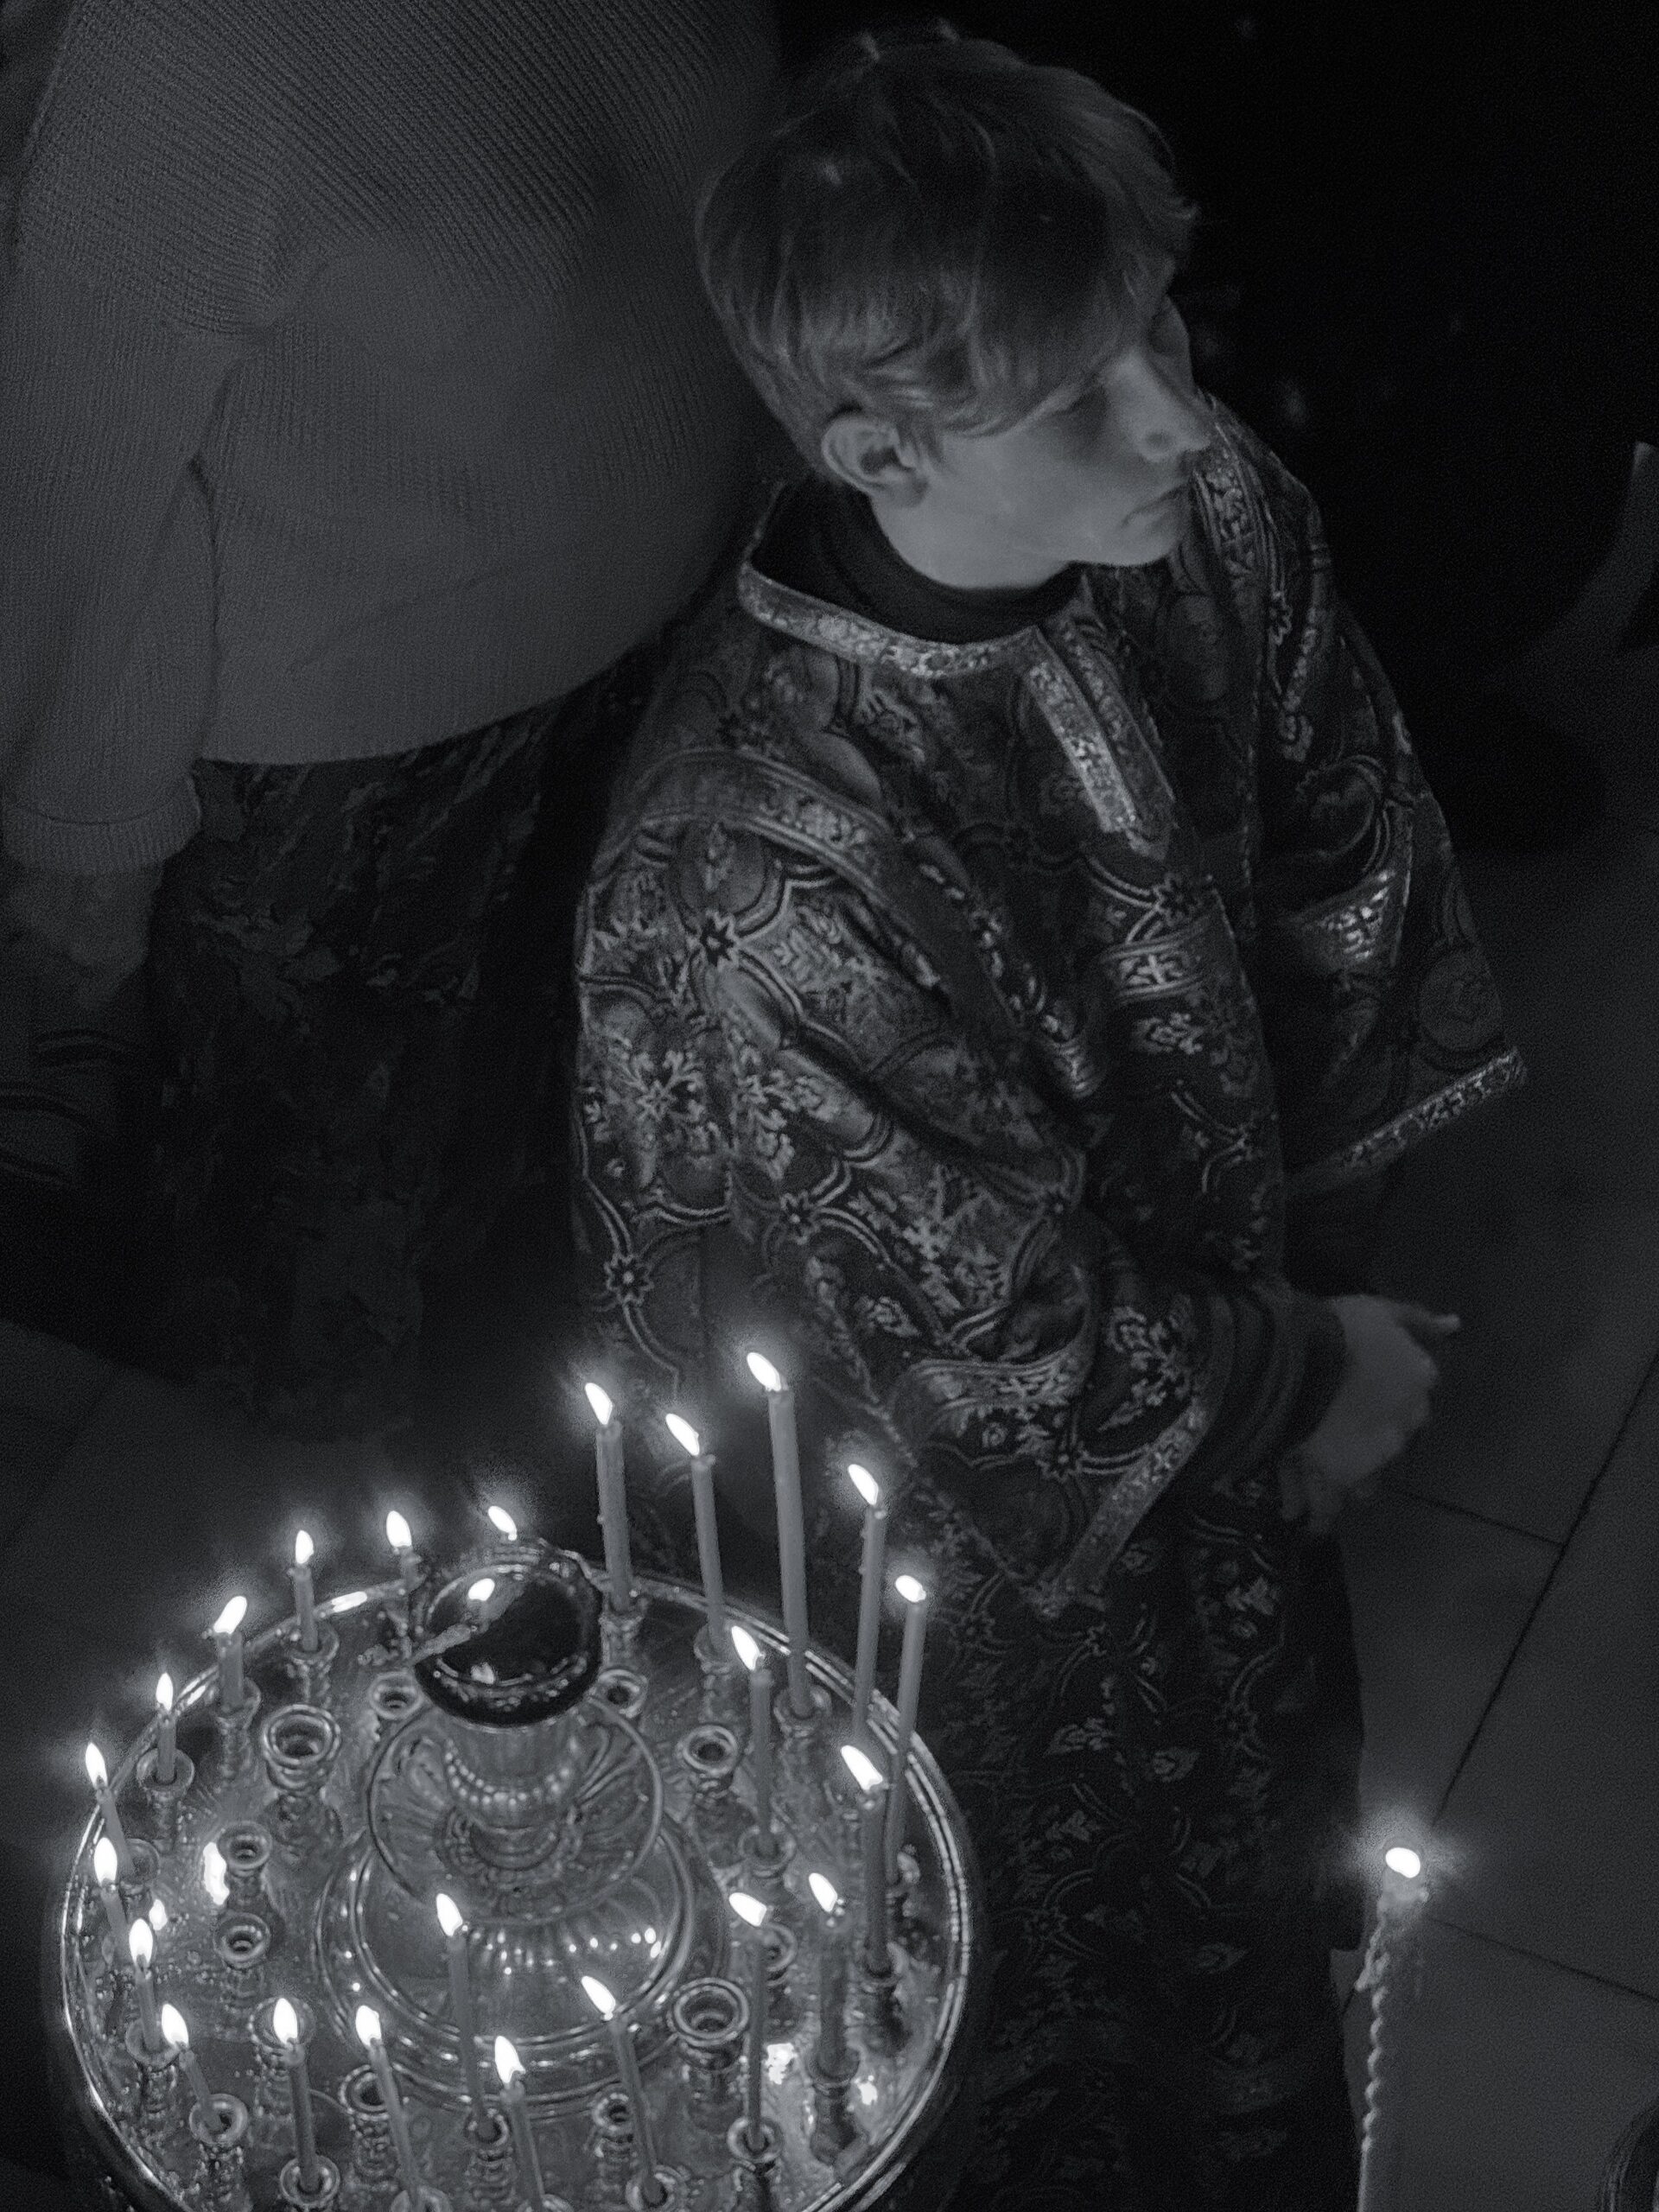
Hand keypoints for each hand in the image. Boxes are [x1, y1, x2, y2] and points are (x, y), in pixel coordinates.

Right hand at [1279, 1296, 1460, 1533]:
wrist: (1308, 1358)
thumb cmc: (1346, 1327)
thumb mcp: (1384, 1311)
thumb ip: (1418, 1321)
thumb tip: (1455, 1324)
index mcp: (1418, 1386)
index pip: (1414, 1402)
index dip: (1387, 1405)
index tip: (1368, 1405)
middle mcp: (1404, 1427)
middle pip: (1390, 1446)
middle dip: (1367, 1450)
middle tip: (1339, 1446)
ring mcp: (1372, 1457)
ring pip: (1361, 1481)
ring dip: (1342, 1484)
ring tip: (1317, 1495)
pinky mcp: (1338, 1477)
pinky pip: (1326, 1499)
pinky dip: (1313, 1508)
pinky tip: (1297, 1514)